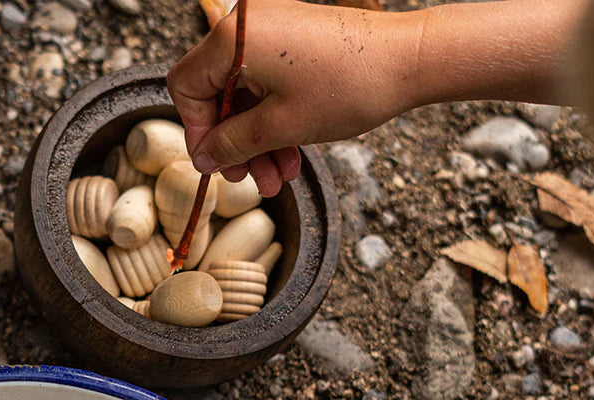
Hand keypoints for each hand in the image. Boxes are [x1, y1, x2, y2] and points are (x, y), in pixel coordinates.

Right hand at [166, 0, 417, 194]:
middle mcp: (246, 26)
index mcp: (233, 38)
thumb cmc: (347, 86)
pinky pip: (268, 86)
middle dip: (234, 143)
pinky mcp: (293, 41)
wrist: (406, 62)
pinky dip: (274, 122)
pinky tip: (290, 155)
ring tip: (278, 176)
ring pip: (245, 97)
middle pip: (216, 94)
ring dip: (258, 142)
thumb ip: (231, 144)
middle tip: (250, 178)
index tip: (216, 163)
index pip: (187, 87)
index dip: (198, 131)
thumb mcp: (279, 128)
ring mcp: (272, 32)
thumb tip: (203, 158)